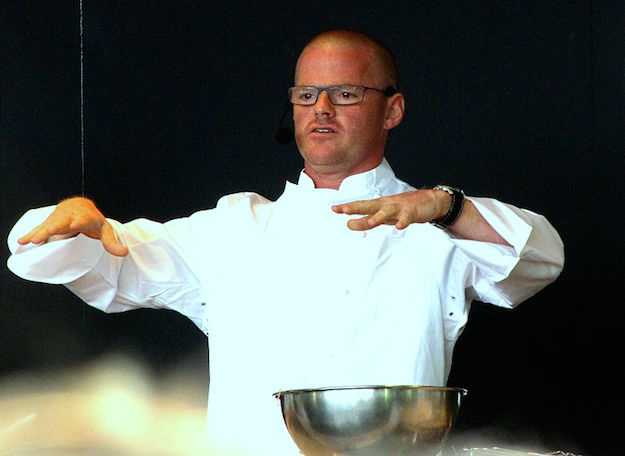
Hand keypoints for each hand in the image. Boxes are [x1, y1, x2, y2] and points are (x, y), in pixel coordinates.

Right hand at [17, 197, 127, 256]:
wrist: (79, 206)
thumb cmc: (92, 221)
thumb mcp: (105, 230)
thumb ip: (112, 242)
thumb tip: (124, 253)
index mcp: (85, 217)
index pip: (83, 219)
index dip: (80, 221)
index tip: (75, 224)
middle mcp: (70, 216)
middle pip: (61, 222)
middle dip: (52, 228)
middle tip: (43, 237)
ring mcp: (58, 219)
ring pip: (48, 225)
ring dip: (38, 233)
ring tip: (29, 241)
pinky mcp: (49, 223)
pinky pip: (40, 229)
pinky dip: (31, 234)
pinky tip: (22, 241)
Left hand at [332, 189, 449, 230]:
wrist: (431, 201)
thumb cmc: (404, 208)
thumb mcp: (384, 216)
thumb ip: (368, 220)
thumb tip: (349, 224)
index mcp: (380, 205)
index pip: (361, 205)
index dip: (348, 207)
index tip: (333, 208)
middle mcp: (387, 205)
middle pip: (369, 206)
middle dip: (355, 208)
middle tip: (342, 209)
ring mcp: (400, 208)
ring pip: (386, 213)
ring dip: (376, 217)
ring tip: (367, 222)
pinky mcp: (412, 213)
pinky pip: (407, 218)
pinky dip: (403, 222)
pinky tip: (399, 227)